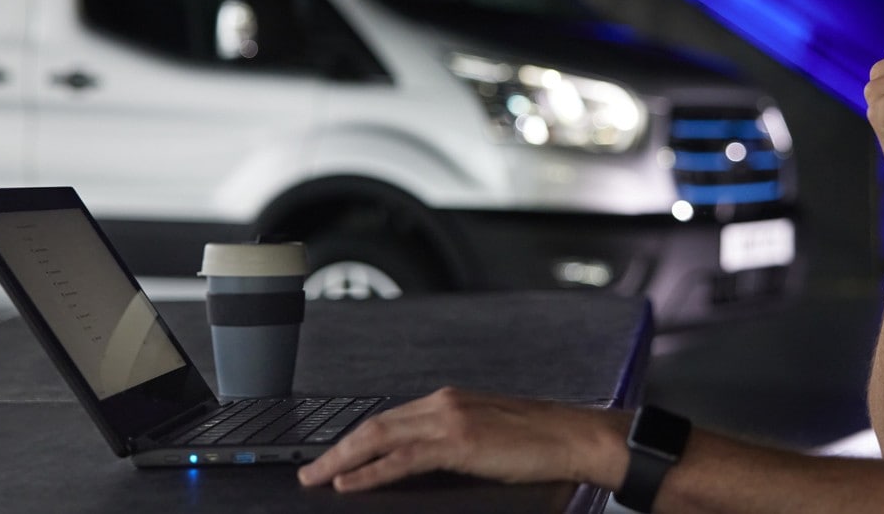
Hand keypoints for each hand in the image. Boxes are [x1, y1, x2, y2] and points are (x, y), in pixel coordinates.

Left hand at [297, 387, 629, 492]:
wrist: (574, 436)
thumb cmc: (540, 441)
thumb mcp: (488, 435)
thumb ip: (455, 440)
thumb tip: (421, 462)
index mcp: (450, 400)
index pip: (390, 419)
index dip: (356, 439)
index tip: (333, 456)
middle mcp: (444, 403)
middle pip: (376, 425)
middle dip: (337, 449)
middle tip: (309, 470)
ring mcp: (450, 420)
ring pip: (380, 438)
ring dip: (342, 459)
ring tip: (317, 478)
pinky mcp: (458, 442)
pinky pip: (402, 458)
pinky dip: (370, 471)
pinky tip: (349, 483)